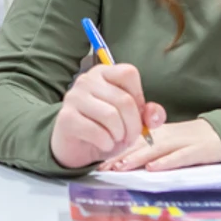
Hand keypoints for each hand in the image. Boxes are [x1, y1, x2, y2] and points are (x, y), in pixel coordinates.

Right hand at [50, 64, 165, 168]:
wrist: (76, 147)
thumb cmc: (105, 128)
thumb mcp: (131, 120)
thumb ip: (148, 114)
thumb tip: (153, 116)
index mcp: (103, 73)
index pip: (128, 73)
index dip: (139, 96)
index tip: (135, 113)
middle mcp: (86, 80)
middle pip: (124, 100)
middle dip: (133, 125)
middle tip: (129, 136)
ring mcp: (74, 97)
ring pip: (111, 116)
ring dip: (119, 135)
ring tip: (116, 139)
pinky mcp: (66, 117)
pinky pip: (97, 132)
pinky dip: (106, 143)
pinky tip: (104, 144)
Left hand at [97, 118, 220, 171]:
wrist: (219, 133)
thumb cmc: (188, 140)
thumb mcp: (165, 140)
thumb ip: (145, 148)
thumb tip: (119, 162)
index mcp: (156, 134)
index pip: (132, 142)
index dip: (115, 151)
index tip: (99, 163)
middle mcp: (165, 136)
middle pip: (140, 145)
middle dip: (120, 156)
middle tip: (104, 167)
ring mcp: (181, 143)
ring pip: (155, 150)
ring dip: (137, 158)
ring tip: (121, 166)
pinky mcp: (197, 151)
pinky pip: (179, 157)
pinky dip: (166, 162)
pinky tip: (153, 168)